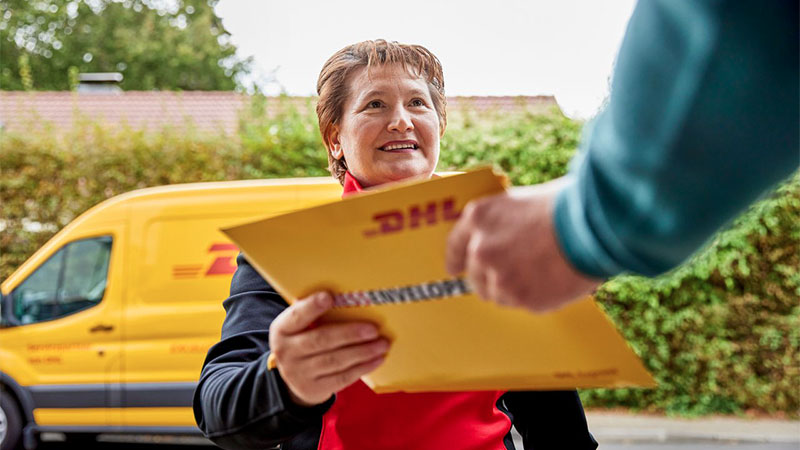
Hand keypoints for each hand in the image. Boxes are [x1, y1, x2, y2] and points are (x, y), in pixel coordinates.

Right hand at [268, 292, 388, 405]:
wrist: (293, 379)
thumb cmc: (303, 341)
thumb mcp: (298, 327)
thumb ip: (313, 314)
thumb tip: (348, 297)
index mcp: (282, 330)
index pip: (296, 316)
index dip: (312, 307)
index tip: (329, 296)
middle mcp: (286, 352)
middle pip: (321, 340)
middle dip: (350, 334)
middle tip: (373, 329)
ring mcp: (299, 373)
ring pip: (335, 360)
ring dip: (362, 352)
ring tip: (382, 344)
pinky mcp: (314, 389)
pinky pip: (342, 378)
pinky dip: (362, 368)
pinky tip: (377, 359)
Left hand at [445, 177, 601, 311]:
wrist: (595, 226)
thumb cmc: (564, 207)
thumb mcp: (520, 203)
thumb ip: (499, 224)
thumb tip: (493, 242)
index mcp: (479, 219)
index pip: (454, 246)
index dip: (456, 260)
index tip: (455, 269)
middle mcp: (482, 249)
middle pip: (475, 276)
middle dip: (491, 276)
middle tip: (515, 272)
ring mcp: (500, 277)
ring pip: (497, 294)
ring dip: (513, 289)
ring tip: (541, 272)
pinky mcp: (522, 299)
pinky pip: (521, 304)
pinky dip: (535, 297)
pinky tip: (553, 280)